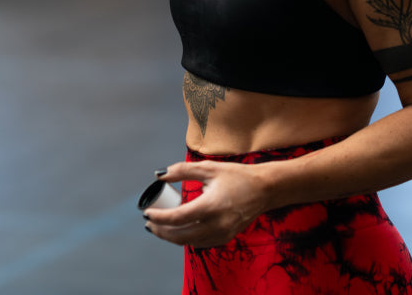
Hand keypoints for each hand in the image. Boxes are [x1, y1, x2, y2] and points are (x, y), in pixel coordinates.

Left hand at [143, 160, 268, 247]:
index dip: (159, 217)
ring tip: (160, 226)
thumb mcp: (209, 168)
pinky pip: (200, 243)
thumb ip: (182, 170)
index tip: (146, 213)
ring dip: (171, 237)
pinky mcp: (226, 238)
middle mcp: (216, 224)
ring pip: (189, 242)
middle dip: (161, 231)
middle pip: (180, 235)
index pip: (177, 218)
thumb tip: (159, 175)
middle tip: (149, 222)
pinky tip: (179, 229)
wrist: (264, 190)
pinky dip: (186, 238)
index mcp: (211, 206)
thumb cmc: (237, 176)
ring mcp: (222, 234)